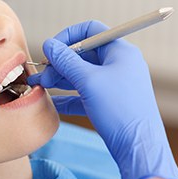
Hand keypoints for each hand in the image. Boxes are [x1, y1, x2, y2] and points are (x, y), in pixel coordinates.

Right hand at [28, 21, 177, 178]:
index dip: (68, 36)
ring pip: (81, 75)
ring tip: (39, 86)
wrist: (138, 148)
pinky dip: (68, 96)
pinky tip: (52, 103)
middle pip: (83, 54)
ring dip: (59, 79)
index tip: (51, 49)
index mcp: (119, 52)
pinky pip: (84, 93)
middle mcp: (118, 64)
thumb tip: (48, 44)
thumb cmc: (119, 110)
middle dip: (59, 63)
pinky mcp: (108, 102)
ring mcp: (113, 84)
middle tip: (41, 75)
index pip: (91, 31)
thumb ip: (66, 61)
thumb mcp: (88, 81)